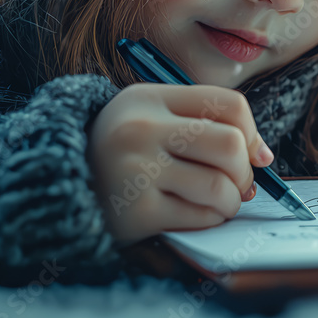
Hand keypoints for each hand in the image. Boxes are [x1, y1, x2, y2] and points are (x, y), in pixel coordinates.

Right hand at [86, 83, 275, 245]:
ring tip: (218, 201)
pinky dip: (210, 219)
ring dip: (231, 201)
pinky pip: (200, 216)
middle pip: (230, 145)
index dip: (252, 132)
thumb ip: (205, 125)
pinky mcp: (135, 213)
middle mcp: (140, 129)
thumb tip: (263, 157)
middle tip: (236, 183)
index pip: (229, 104)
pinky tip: (195, 214)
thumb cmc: (121, 153)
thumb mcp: (152, 120)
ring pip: (220, 186)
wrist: (55, 189)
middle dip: (245, 171)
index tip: (252, 153)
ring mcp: (135, 171)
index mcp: (149, 98)